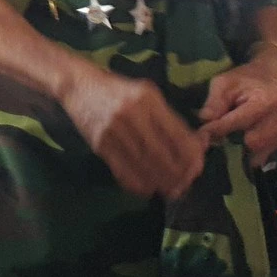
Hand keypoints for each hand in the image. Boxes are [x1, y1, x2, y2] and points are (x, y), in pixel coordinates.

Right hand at [61, 66, 204, 199]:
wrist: (78, 85)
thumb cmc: (117, 89)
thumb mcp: (147, 95)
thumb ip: (170, 119)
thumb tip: (198, 145)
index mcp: (149, 100)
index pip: (178, 136)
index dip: (191, 158)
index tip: (197, 170)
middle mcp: (132, 114)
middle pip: (163, 155)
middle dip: (178, 175)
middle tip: (185, 186)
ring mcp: (113, 130)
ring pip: (144, 165)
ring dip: (160, 183)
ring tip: (170, 191)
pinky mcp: (99, 143)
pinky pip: (122, 170)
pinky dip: (137, 184)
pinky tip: (146, 188)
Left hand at [199, 47, 276, 167]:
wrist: (269, 78)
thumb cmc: (243, 79)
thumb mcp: (223, 83)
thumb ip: (214, 101)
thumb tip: (205, 120)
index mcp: (267, 100)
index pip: (239, 122)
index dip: (218, 129)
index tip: (203, 134)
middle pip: (252, 141)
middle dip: (233, 138)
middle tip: (219, 131)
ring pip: (258, 149)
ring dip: (242, 144)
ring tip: (234, 130)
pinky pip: (265, 151)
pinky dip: (252, 148)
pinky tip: (244, 136)